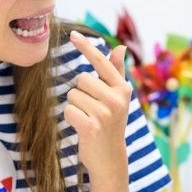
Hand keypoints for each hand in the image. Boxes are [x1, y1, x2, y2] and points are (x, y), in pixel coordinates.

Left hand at [64, 30, 131, 178]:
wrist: (110, 158)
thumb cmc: (111, 124)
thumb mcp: (117, 97)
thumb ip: (117, 72)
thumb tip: (120, 47)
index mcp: (122, 89)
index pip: (101, 62)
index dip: (86, 47)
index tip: (73, 34)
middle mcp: (116, 99)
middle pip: (81, 79)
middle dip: (81, 93)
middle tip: (92, 109)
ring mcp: (105, 113)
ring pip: (73, 95)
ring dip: (75, 107)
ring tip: (88, 119)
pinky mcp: (91, 126)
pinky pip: (68, 110)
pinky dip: (71, 118)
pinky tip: (83, 127)